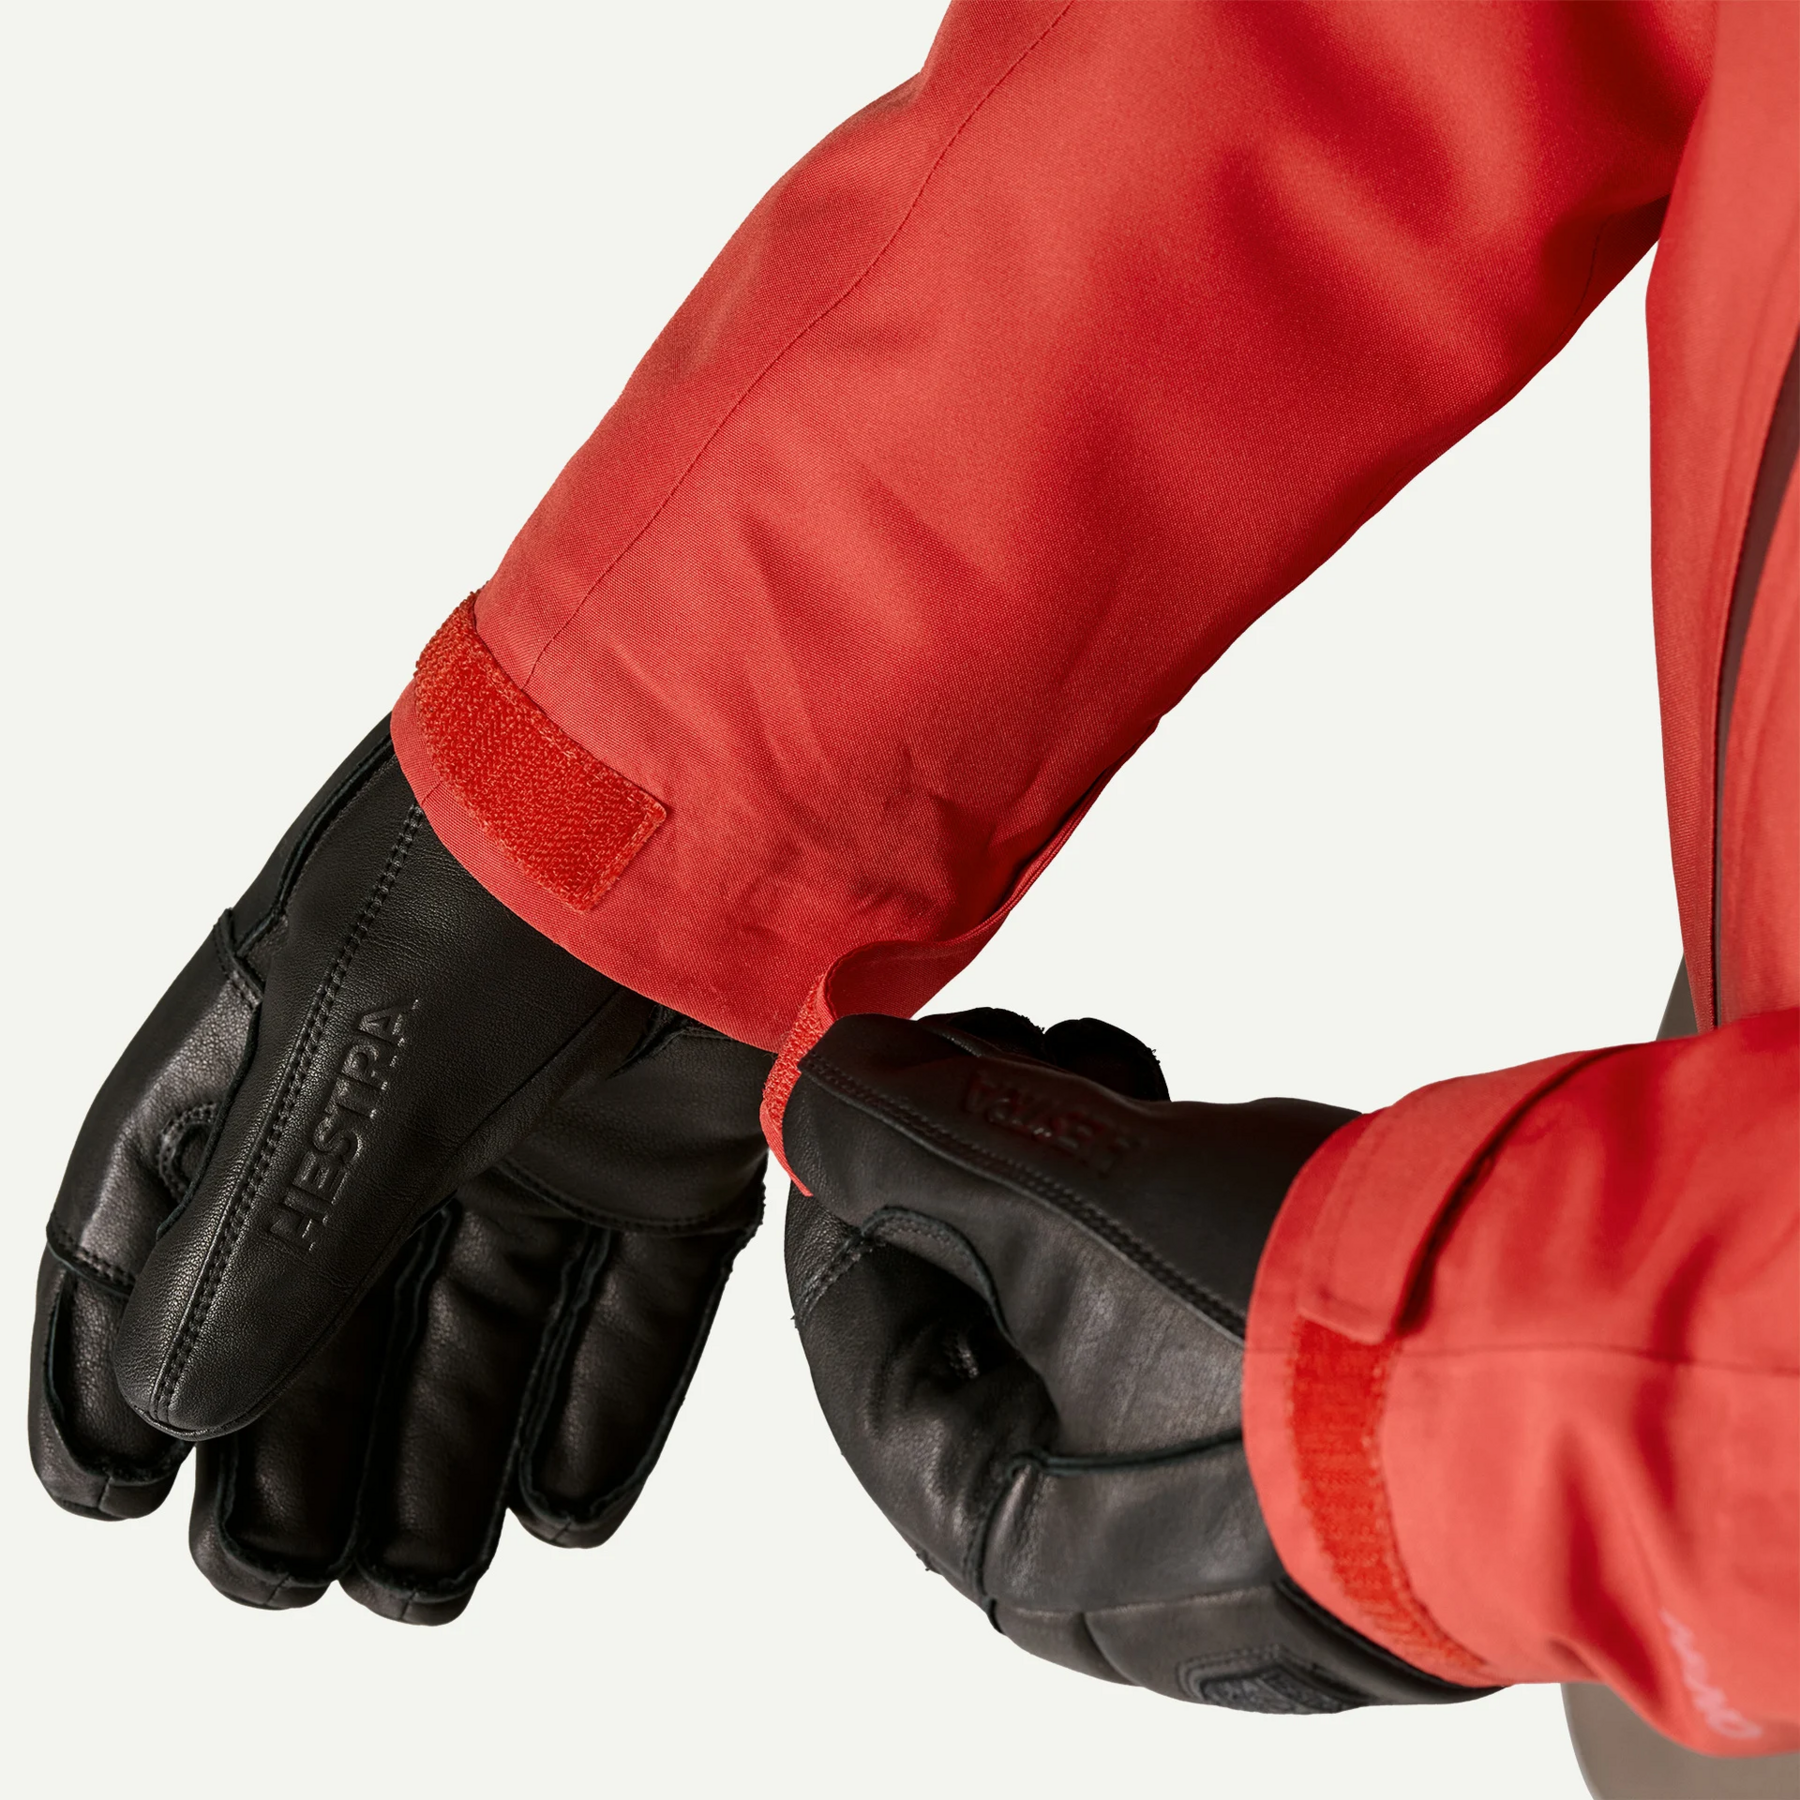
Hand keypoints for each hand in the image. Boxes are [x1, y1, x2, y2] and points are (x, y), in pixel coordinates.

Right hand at [31, 719, 770, 1621]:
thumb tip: (179, 1394)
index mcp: (293, 1031)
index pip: (156, 1213)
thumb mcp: (379, 1040)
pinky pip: (633, 1305)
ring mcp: (557, 1124)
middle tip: (273, 1576)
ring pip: (477, 1325)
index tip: (108, 1491)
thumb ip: (285, 1215)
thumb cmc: (540, 863)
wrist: (762, 783)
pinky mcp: (685, 1148)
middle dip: (287, 1445)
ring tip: (412, 1581)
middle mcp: (416, 1086)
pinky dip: (599, 1406)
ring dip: (437, 1455)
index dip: (112, 1353)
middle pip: (321, 1301)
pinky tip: (563, 1505)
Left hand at [782, 1008, 1485, 1709]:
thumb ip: (907, 1136)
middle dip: (963, 1148)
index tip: (862, 1072)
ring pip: (1059, 1293)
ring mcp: (1191, 1492)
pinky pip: (1151, 1305)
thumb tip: (811, 1087)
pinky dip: (1135, 1201)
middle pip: (961, 1308)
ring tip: (1102, 1066)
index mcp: (1006, 1530)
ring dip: (1052, 1156)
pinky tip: (1166, 1116)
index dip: (846, 1179)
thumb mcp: (1066, 1202)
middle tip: (1001, 1044)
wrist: (1566, 1363)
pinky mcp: (1275, 1429)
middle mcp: (1091, 1542)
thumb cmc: (1312, 1328)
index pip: (856, 1333)